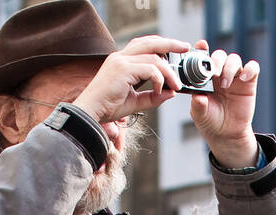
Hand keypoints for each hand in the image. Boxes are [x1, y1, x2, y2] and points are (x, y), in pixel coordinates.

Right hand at [72, 35, 190, 124]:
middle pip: (150, 42)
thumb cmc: (108, 107)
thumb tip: (171, 93)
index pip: (144, 45)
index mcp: (122, 61)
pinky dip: (159, 78)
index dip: (161, 45)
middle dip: (170, 43)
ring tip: (176, 85)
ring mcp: (121, 61)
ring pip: (153, 57)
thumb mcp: (135, 102)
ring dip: (168, 71)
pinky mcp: (122, 70)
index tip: (176, 49)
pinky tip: (160, 89)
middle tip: (185, 47)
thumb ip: (153, 97)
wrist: (90, 112)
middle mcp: (121, 57)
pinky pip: (149, 69)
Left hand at [188, 40, 260, 166]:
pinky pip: (253, 68)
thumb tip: (198, 96)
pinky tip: (243, 78)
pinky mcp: (249, 82)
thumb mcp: (200, 115)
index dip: (202, 49)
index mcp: (205, 76)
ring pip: (234, 59)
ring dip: (229, 68)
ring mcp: (235, 77)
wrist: (227, 134)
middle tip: (214, 73)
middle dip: (216, 60)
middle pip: (220, 55)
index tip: (201, 46)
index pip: (204, 57)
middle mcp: (220, 73)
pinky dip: (249, 69)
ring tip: (225, 85)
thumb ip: (197, 104)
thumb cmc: (211, 121)